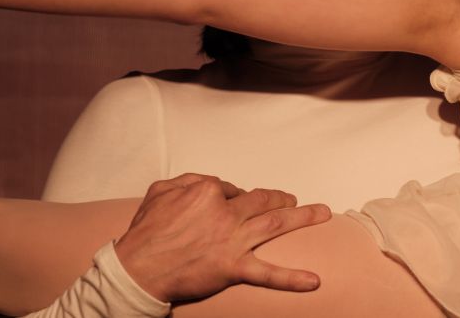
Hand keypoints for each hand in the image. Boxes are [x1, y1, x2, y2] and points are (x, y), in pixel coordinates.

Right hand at [115, 173, 331, 302]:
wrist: (137, 269)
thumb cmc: (145, 231)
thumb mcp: (160, 190)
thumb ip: (187, 180)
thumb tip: (209, 183)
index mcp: (207, 191)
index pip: (232, 189)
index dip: (235, 196)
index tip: (235, 203)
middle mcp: (226, 213)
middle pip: (262, 201)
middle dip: (280, 199)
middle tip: (294, 200)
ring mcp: (232, 241)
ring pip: (275, 224)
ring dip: (302, 218)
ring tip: (323, 214)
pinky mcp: (233, 268)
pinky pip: (268, 274)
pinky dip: (292, 278)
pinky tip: (314, 281)